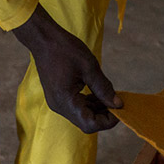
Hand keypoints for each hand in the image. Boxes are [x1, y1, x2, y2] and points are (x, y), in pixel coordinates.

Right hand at [12, 5, 121, 133]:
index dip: (107, 121)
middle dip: (104, 115)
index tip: (120, 110)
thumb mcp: (89, 67)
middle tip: (117, 102)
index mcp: (66, 101)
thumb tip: (118, 104)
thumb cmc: (65, 49)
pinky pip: (76, 107)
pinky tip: (97, 94)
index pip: (90, 124)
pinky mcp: (58, 98)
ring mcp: (57, 103)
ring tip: (109, 97)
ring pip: (82, 116)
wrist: (43, 39)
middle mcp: (59, 107)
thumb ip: (104, 88)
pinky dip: (89, 104)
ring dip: (97, 110)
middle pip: (86, 122)